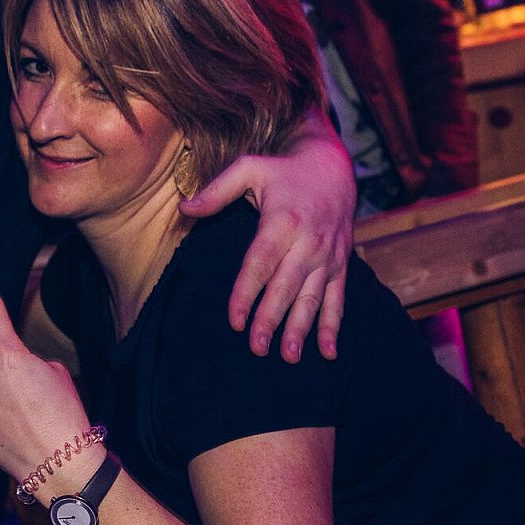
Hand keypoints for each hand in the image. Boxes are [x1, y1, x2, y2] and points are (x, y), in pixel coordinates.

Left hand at [181, 112, 352, 361]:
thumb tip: (184, 208)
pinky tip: (327, 353)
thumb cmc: (283, 170)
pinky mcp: (341, 263)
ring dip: (300, 329)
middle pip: (286, 286)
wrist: (334, 166)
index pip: (260, 263)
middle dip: (271, 319)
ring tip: (287, 357)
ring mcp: (327, 255)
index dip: (246, 293)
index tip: (233, 320)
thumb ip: (217, 190)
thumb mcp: (249, 168)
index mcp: (282, 221)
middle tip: (256, 349)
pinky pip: (338, 298)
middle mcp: (309, 241)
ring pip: (313, 297)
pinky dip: (333, 327)